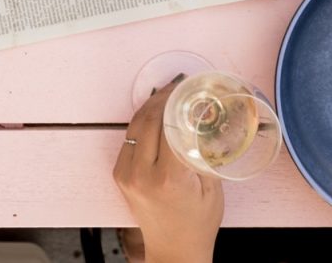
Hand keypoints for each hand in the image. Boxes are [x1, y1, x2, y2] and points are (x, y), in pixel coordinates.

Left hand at [114, 82, 223, 262]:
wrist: (174, 250)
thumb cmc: (197, 224)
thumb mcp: (212, 189)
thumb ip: (204, 153)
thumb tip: (204, 118)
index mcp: (168, 179)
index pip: (168, 126)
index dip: (178, 103)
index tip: (189, 89)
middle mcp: (142, 174)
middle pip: (148, 120)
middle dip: (163, 98)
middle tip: (179, 85)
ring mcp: (127, 174)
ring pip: (135, 126)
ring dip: (150, 106)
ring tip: (168, 93)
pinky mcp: (120, 174)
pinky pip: (130, 138)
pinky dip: (142, 122)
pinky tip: (156, 114)